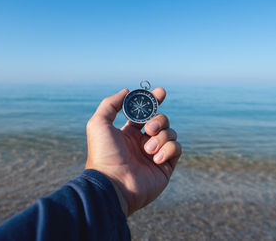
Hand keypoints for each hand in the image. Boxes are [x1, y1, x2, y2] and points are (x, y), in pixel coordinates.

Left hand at [85, 88, 181, 215]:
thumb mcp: (98, 124)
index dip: (153, 101)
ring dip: (161, 137)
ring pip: (170, 133)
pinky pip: (177, 148)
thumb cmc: (104, 154)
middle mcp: (143, 143)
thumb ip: (110, 104)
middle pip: (161, 120)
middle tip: (149, 128)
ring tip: (148, 150)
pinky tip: (155, 159)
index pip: (145, 113)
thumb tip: (127, 91)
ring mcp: (155, 154)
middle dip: (158, 120)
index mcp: (129, 133)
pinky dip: (168, 149)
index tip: (161, 92)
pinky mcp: (166, 166)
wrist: (113, 184)